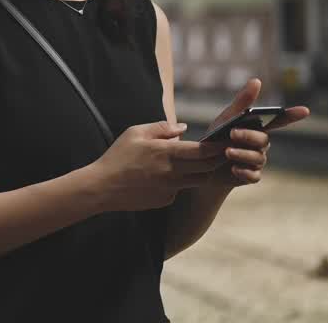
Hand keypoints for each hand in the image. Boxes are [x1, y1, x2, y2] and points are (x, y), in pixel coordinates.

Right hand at [92, 120, 228, 211]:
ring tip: (198, 163)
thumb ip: (161, 128)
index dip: (217, 147)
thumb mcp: (135, 133)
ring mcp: (170, 188)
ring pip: (198, 181)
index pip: (202, 151)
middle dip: (217, 160)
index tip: (224, 142)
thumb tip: (183, 128)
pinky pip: (180, 189)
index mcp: (165, 152)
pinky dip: (180, 182)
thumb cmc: (117, 156)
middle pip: (208, 167)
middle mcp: (172, 172)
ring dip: (202, 172)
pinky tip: (167, 177)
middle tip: (221, 153)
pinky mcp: (166, 200)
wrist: (103, 186)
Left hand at [207, 78, 310, 187]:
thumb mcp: (225, 119)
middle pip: (263, 140)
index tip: (305, 110)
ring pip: (258, 158)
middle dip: (248, 136)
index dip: (292, 115)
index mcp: (257, 128)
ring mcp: (257, 161)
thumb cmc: (215, 139)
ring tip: (226, 151)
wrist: (202, 166)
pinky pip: (254, 175)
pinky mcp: (251, 176)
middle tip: (232, 133)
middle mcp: (260, 144)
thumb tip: (257, 80)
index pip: (278, 121)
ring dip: (242, 154)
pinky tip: (233, 169)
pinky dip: (244, 172)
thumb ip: (242, 102)